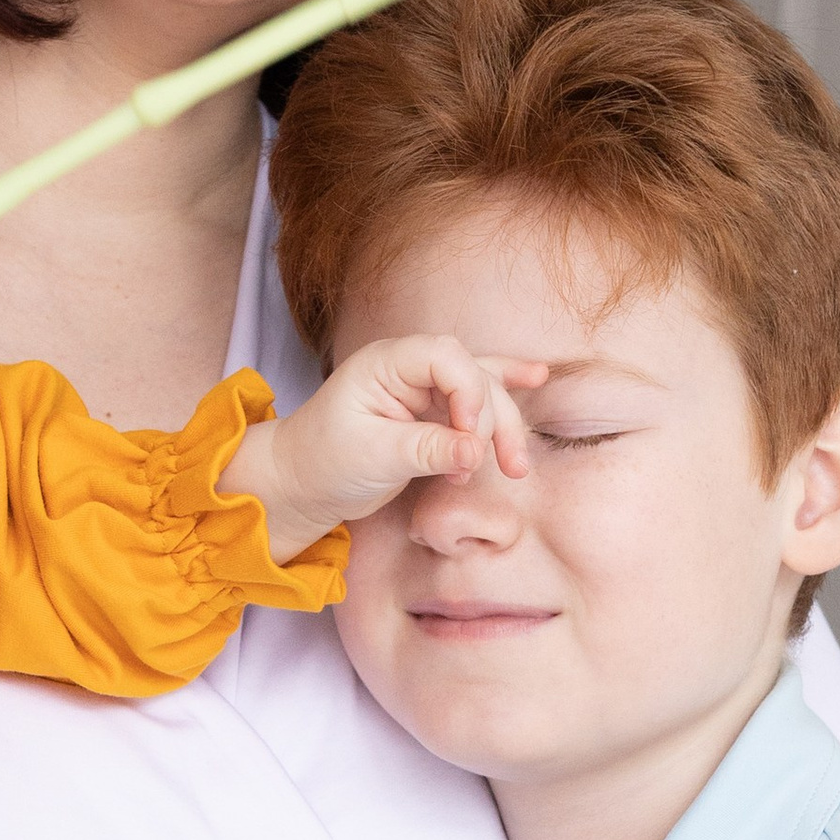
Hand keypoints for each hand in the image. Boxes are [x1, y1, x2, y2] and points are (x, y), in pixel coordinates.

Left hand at [223, 337, 546, 559]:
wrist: (302, 482)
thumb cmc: (323, 462)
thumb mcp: (373, 457)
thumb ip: (426, 449)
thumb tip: (476, 451)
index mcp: (386, 363)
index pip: (446, 357)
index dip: (469, 392)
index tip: (468, 437)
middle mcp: (409, 368)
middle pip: (474, 377)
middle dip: (493, 422)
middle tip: (492, 467)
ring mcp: (424, 389)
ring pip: (483, 393)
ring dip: (503, 428)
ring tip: (513, 470)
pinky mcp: (434, 414)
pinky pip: (476, 396)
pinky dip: (504, 390)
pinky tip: (537, 378)